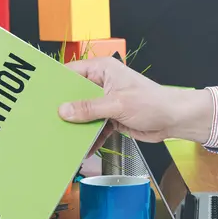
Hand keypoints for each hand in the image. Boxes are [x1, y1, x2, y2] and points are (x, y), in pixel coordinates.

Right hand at [57, 57, 213, 149]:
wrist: (176, 120)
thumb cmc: (153, 102)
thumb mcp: (117, 104)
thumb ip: (89, 108)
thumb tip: (64, 111)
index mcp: (102, 70)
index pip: (72, 73)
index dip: (57, 83)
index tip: (42, 95)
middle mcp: (101, 83)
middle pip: (75, 95)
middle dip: (64, 109)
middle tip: (48, 119)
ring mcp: (105, 101)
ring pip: (83, 113)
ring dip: (76, 126)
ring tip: (62, 137)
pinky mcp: (110, 116)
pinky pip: (93, 127)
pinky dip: (89, 138)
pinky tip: (83, 149)